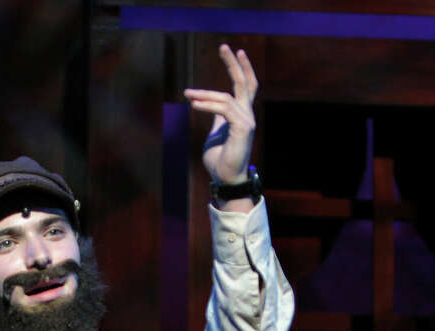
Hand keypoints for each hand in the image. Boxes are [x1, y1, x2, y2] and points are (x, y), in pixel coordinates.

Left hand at [183, 44, 257, 187]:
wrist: (226, 179)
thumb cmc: (220, 159)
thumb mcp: (214, 133)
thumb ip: (216, 117)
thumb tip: (208, 105)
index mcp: (241, 114)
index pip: (244, 85)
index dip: (240, 67)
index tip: (232, 51)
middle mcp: (247, 114)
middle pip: (244, 82)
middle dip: (234, 63)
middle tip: (223, 46)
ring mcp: (247, 121)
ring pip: (226, 97)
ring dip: (204, 94)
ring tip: (188, 94)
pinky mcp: (242, 129)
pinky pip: (224, 110)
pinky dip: (208, 105)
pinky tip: (194, 104)